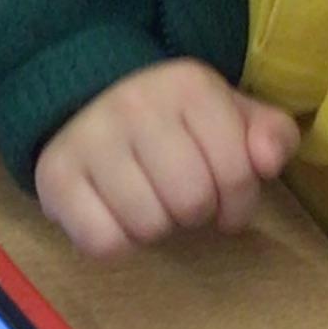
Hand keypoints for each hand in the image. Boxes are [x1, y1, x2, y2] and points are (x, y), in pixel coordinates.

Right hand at [35, 60, 299, 258]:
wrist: (87, 98)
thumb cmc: (173, 120)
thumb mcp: (231, 115)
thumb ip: (272, 134)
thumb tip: (268, 161)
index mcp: (190, 86)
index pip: (239, 173)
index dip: (239, 202)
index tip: (225, 200)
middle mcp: (136, 105)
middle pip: (191, 202)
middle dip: (196, 213)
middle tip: (183, 200)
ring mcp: (90, 138)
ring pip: (148, 225)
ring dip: (157, 228)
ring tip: (150, 202)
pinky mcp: (55, 175)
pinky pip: (102, 242)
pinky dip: (116, 242)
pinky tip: (116, 215)